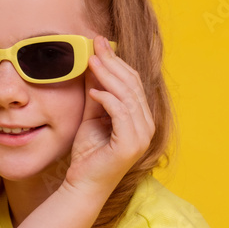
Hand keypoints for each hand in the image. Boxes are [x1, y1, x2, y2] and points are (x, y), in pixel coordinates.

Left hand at [63, 36, 154, 194]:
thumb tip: (93, 64)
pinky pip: (121, 113)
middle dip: (112, 62)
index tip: (99, 44)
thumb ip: (96, 93)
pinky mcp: (130, 144)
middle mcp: (146, 125)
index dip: (116, 61)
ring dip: (107, 76)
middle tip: (95, 45)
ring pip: (127, 96)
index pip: (132, 82)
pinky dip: (107, 99)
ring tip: (90, 62)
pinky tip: (92, 92)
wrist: (82, 183)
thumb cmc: (87, 152)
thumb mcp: (91, 115)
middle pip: (132, 85)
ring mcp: (141, 136)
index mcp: (140, 117)